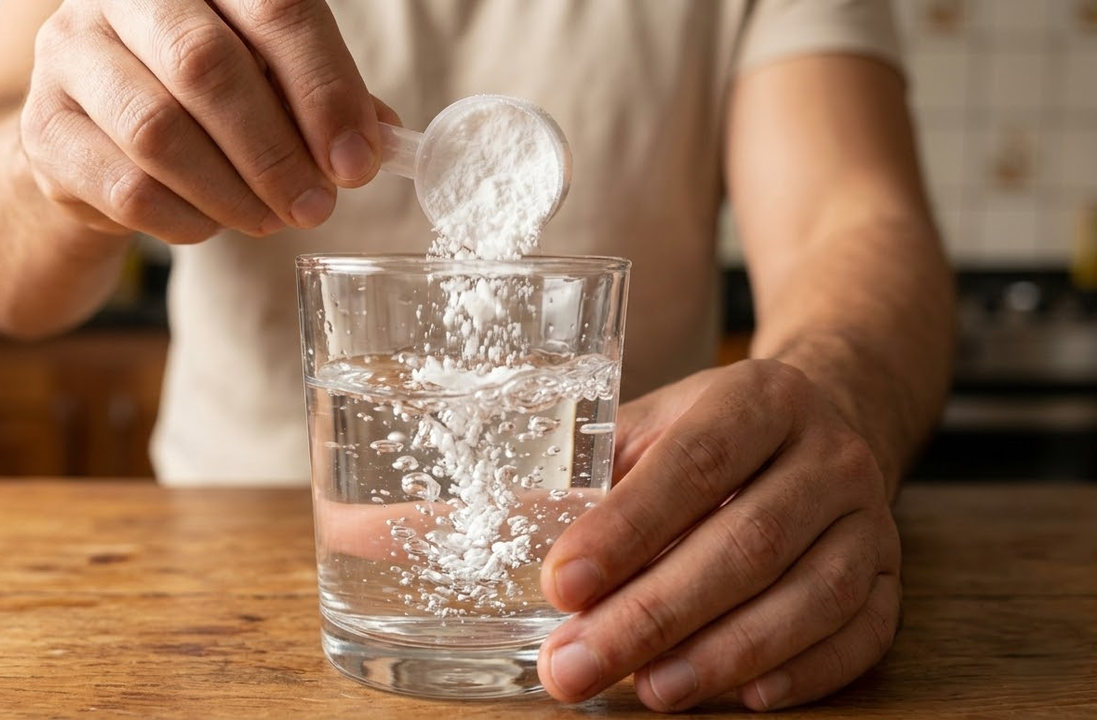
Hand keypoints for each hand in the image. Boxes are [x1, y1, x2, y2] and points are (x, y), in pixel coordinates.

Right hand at [20, 0, 394, 243]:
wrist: (94, 137)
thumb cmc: (200, 99)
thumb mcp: (268, 80)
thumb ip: (321, 100)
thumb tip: (378, 142)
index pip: (275, 7)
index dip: (325, 90)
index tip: (358, 160)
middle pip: (207, 66)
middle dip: (277, 151)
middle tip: (317, 205)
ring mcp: (71, 55)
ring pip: (160, 131)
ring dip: (233, 192)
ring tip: (272, 219)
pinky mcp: (44, 130)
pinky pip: (127, 187)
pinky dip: (186, 219)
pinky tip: (211, 223)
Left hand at [538, 359, 900, 710]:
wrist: (825, 424)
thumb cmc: (715, 436)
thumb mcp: (654, 428)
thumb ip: (590, 477)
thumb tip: (496, 527)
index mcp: (759, 398)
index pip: (694, 465)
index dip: (626, 530)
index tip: (562, 585)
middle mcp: (828, 453)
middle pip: (747, 542)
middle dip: (654, 613)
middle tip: (577, 664)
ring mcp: (871, 517)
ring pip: (812, 595)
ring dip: (724, 653)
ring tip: (650, 690)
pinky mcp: (893, 575)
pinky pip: (862, 634)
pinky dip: (804, 673)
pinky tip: (745, 698)